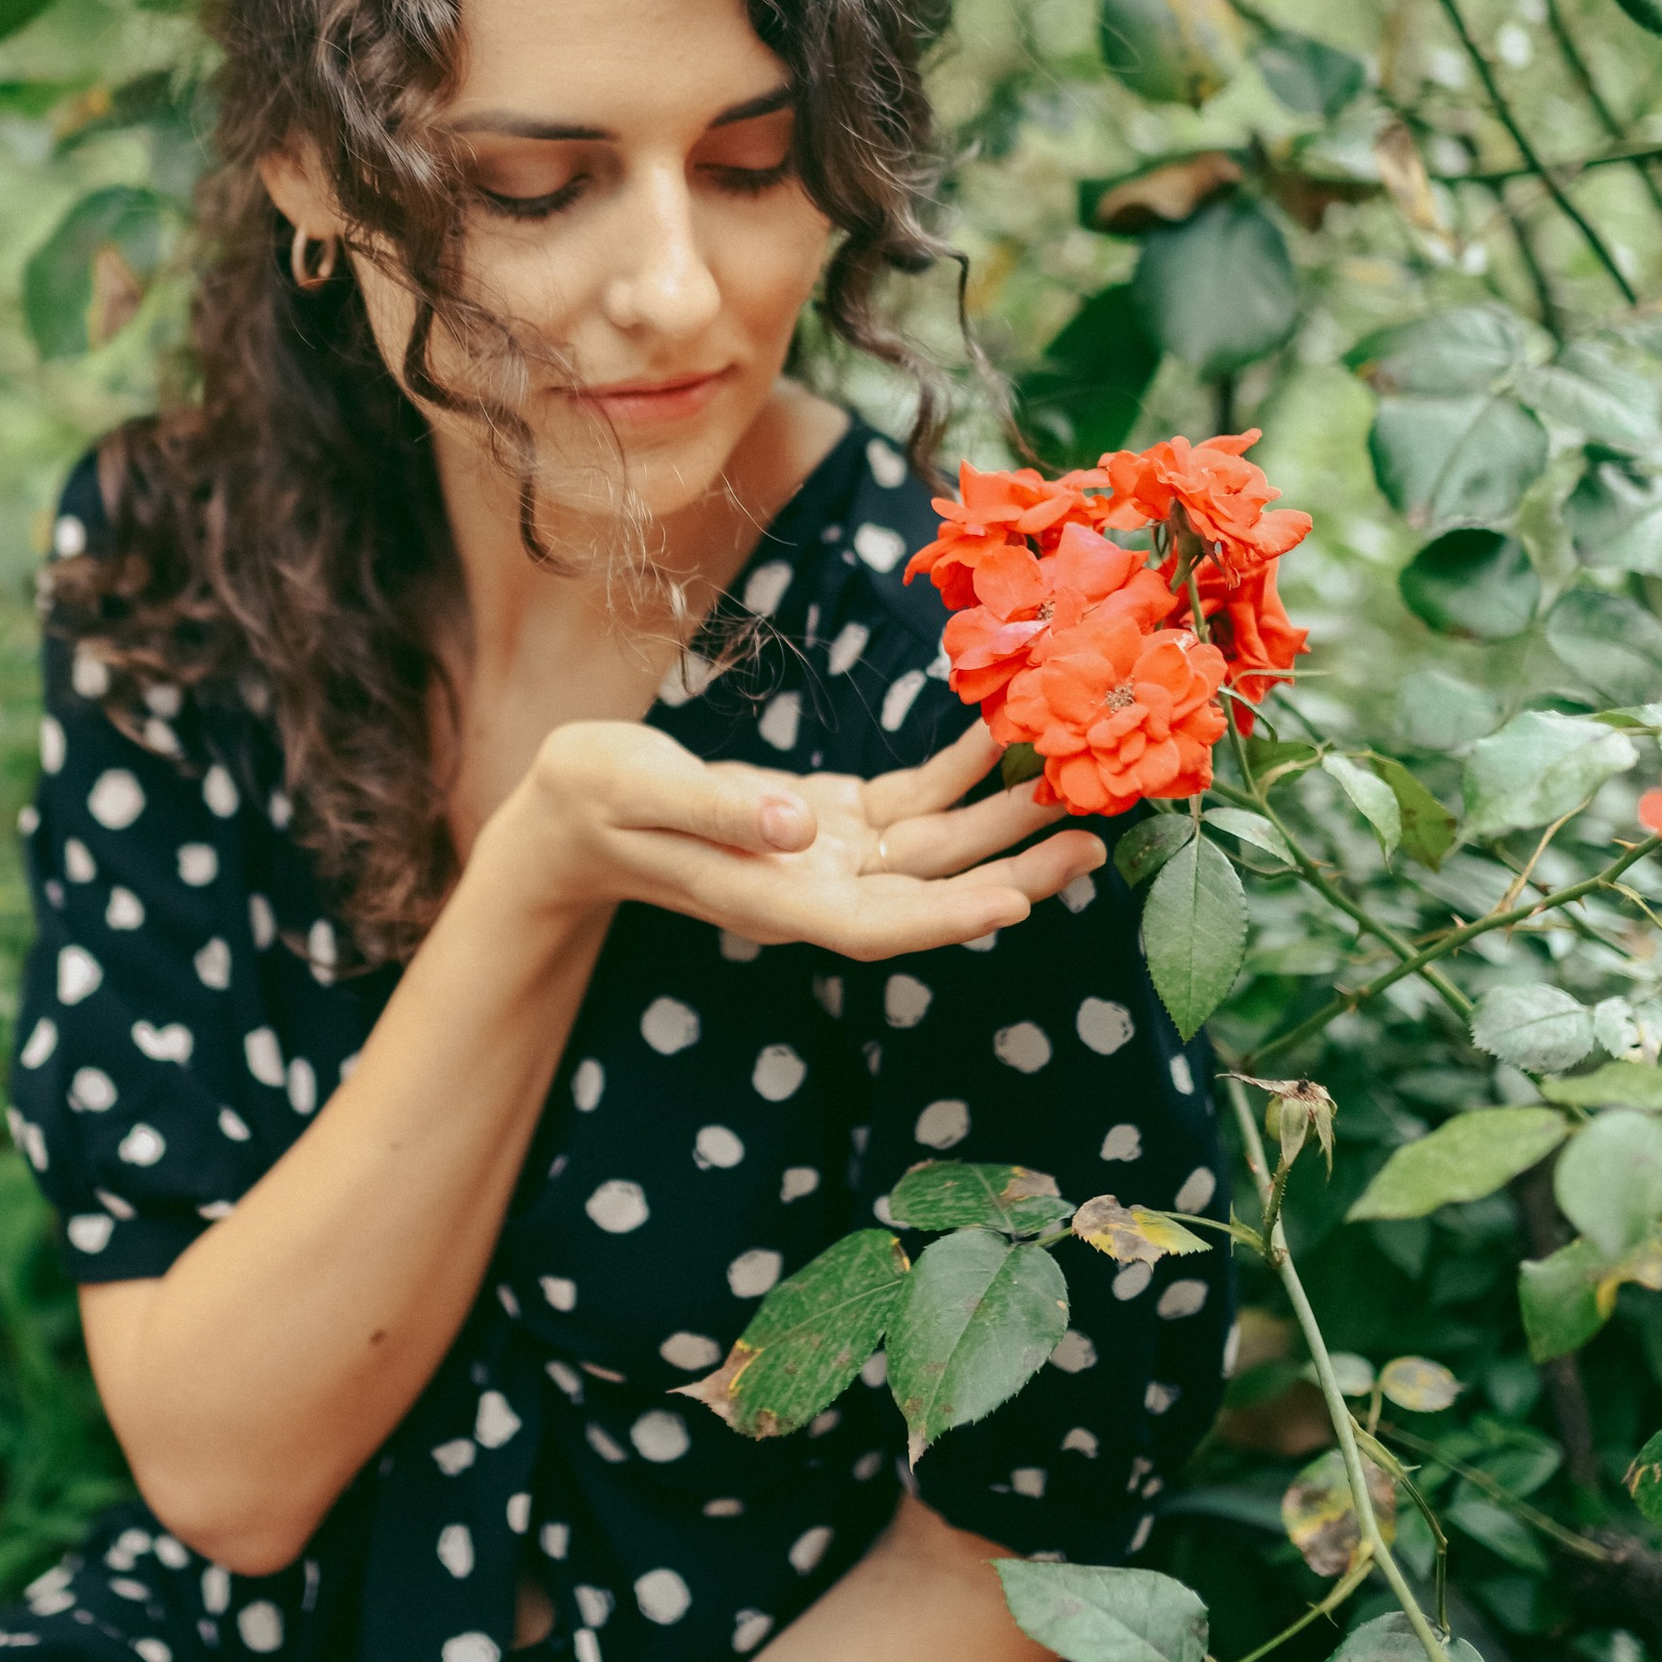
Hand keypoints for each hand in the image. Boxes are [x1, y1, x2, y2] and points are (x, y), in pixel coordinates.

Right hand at [496, 716, 1103, 961]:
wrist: (571, 810)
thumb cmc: (593, 798)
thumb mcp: (639, 790)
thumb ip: (719, 810)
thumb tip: (798, 824)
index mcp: (770, 897)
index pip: (873, 925)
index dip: (945, 917)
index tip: (1015, 901)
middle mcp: (813, 887)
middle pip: (928, 893)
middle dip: (1010, 872)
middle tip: (1090, 843)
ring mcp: (826, 856)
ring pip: (934, 849)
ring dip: (1001, 822)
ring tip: (1076, 791)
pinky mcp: (829, 820)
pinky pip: (909, 802)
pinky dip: (955, 774)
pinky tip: (998, 736)